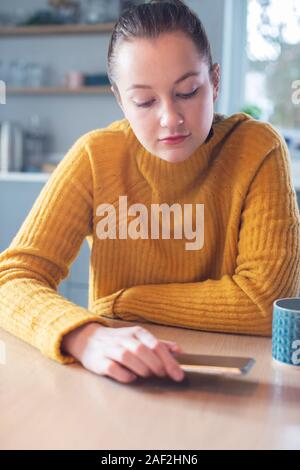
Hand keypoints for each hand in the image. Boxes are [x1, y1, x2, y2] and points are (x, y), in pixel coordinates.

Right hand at [61, 322, 184, 383]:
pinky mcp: (99, 361)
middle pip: (142, 350)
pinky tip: (131, 378)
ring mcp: (110, 349)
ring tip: (148, 376)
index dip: (169, 360)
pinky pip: (112, 368)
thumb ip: (159, 345)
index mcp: (136, 333)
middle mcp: (123, 338)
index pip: (155, 345)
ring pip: (127, 356)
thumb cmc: (119, 341)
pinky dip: (123, 374)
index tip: (178, 375)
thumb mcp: (140, 339)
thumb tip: (179, 351)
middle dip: (156, 365)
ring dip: (141, 368)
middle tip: (164, 376)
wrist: (88, 339)